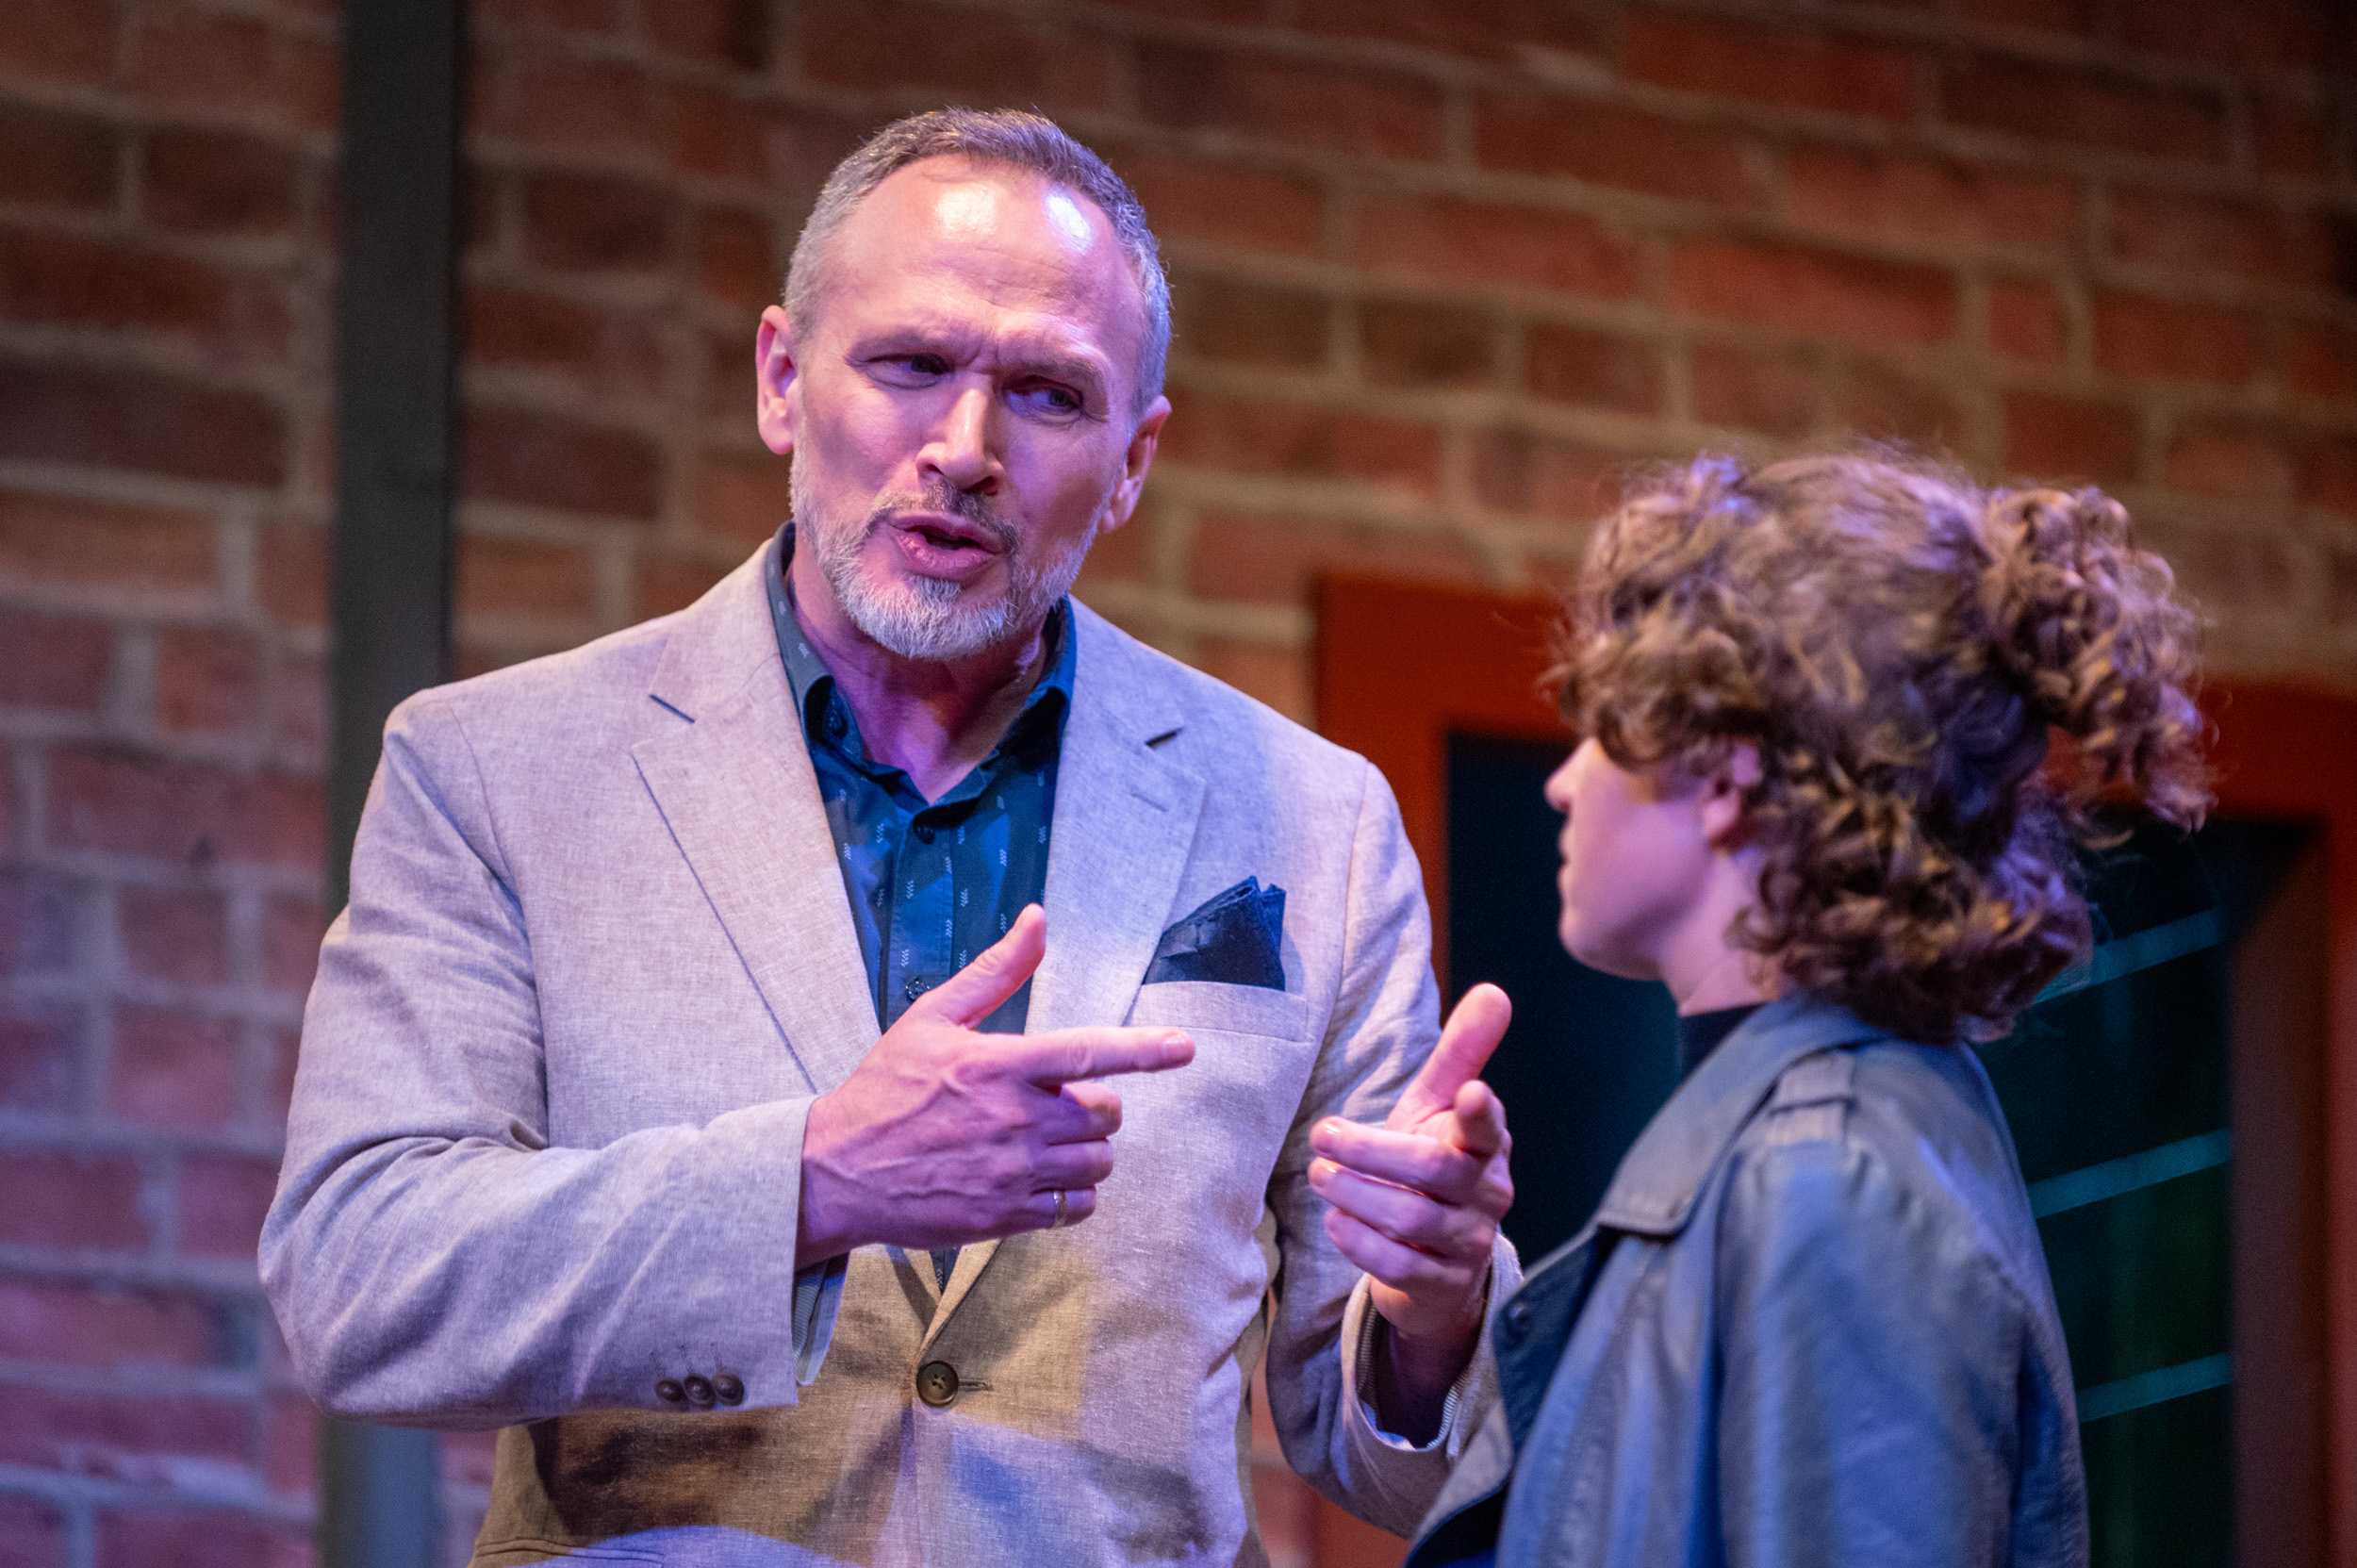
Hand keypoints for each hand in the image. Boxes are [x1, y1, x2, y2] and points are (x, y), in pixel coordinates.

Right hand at [796, 906, 1194, 1261]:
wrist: (836, 1172)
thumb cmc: (885, 1087)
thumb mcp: (933, 1018)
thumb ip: (996, 972)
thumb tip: (1038, 918)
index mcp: (1001, 1065)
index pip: (1091, 1052)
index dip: (1146, 1049)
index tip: (1186, 1047)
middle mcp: (1016, 1120)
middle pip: (1106, 1113)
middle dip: (1094, 1105)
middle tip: (1056, 1101)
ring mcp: (1013, 1173)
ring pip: (1098, 1163)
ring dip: (1087, 1150)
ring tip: (1047, 1140)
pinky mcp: (1006, 1218)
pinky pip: (1076, 1208)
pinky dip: (1071, 1194)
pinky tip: (1039, 1178)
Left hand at [1309, 984, 1512, 1367]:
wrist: (1436, 1260)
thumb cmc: (1432, 1166)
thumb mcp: (1440, 1108)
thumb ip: (1461, 1053)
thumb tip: (1494, 992)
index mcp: (1487, 1144)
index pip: (1489, 1126)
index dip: (1482, 1112)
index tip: (1471, 1091)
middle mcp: (1487, 1194)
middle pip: (1433, 1171)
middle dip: (1370, 1151)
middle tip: (1321, 1136)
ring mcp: (1469, 1243)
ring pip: (1410, 1218)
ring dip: (1355, 1194)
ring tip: (1319, 1175)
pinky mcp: (1442, 1285)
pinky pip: (1398, 1265)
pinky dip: (1358, 1241)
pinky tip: (1336, 1220)